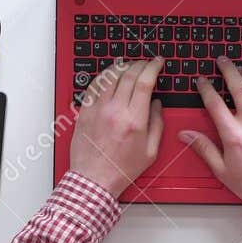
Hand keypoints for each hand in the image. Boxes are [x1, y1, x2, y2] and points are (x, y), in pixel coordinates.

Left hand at [69, 57, 165, 197]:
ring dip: (122, 66)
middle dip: (140, 63)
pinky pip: (94, 86)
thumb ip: (157, 124)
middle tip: (146, 63)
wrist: (94, 180)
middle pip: (128, 74)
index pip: (144, 82)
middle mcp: (115, 111)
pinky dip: (104, 76)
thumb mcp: (150, 151)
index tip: (158, 62)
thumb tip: (156, 104)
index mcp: (134, 120)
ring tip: (129, 66)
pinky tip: (110, 76)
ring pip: (109, 76)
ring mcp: (97, 110)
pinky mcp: (84, 112)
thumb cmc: (121, 170)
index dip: (153, 67)